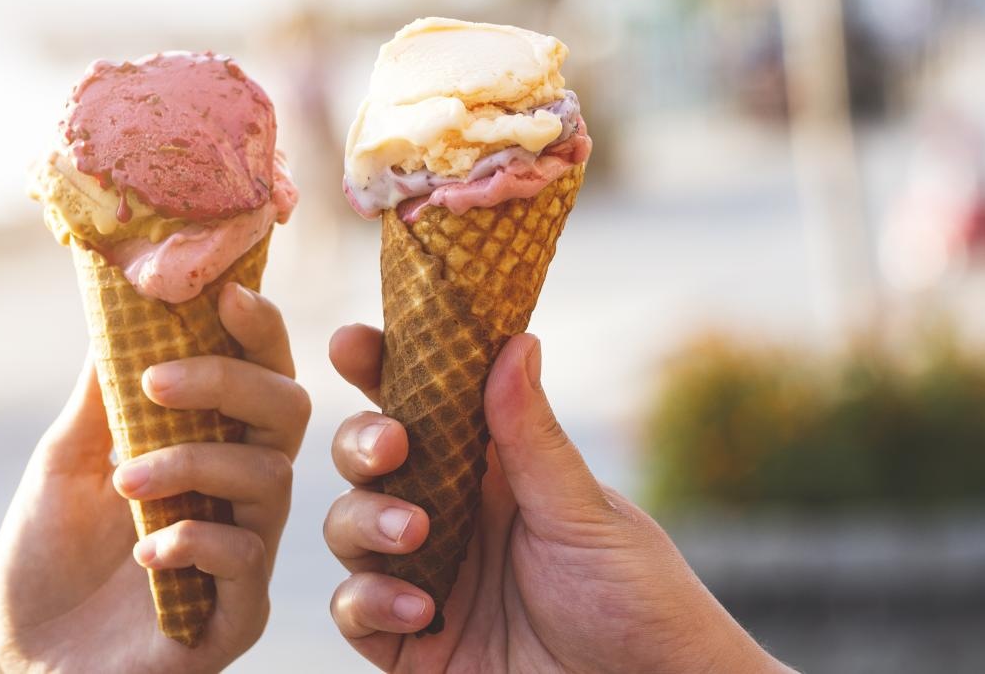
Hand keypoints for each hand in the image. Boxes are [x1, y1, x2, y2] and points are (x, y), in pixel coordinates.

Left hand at [0, 285, 308, 673]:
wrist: (29, 661)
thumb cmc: (47, 562)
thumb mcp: (66, 460)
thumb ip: (102, 393)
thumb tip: (120, 300)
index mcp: (212, 447)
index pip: (260, 374)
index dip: (258, 330)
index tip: (226, 294)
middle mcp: (243, 493)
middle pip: (287, 411)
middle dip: (228, 382)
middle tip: (155, 382)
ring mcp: (247, 553)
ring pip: (269, 477)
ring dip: (190, 464)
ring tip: (122, 486)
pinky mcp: (240, 614)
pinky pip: (247, 556)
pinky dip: (194, 540)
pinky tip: (145, 555)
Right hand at [323, 327, 790, 672]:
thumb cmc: (636, 599)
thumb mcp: (583, 513)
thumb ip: (533, 438)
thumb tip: (516, 340)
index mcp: (493, 470)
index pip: (426, 404)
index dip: (383, 368)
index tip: (353, 342)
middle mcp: (450, 516)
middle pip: (368, 461)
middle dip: (361, 443)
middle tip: (391, 447)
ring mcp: (424, 577)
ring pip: (348, 528)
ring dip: (367, 521)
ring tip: (415, 535)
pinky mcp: (410, 644)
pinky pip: (354, 611)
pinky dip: (371, 601)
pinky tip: (420, 609)